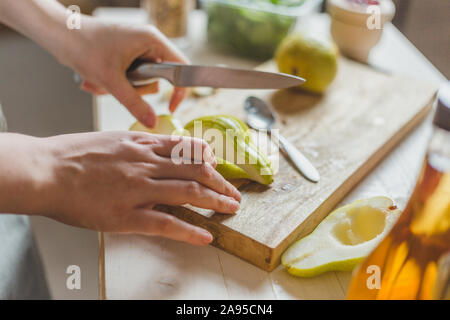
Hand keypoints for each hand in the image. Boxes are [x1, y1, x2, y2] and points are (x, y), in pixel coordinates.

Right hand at [0, 132, 240, 245]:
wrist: (45, 170)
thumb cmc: (72, 155)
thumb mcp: (110, 139)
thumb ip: (137, 145)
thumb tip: (156, 148)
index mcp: (141, 145)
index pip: (186, 149)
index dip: (208, 158)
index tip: (218, 166)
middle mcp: (146, 164)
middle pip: (194, 170)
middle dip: (219, 182)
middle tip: (234, 192)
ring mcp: (138, 189)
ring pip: (187, 192)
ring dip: (214, 201)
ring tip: (231, 209)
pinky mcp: (127, 215)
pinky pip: (165, 223)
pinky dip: (189, 230)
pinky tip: (205, 236)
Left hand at [62, 18, 188, 127]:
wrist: (59, 34)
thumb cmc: (84, 46)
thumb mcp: (112, 81)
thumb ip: (135, 104)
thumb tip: (153, 122)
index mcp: (152, 40)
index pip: (181, 67)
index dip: (180, 89)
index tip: (170, 106)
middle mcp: (148, 43)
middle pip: (159, 78)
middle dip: (137, 88)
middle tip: (119, 84)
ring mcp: (137, 49)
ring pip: (143, 80)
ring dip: (124, 87)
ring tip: (104, 79)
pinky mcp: (127, 55)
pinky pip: (131, 78)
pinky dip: (117, 83)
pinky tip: (100, 78)